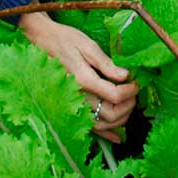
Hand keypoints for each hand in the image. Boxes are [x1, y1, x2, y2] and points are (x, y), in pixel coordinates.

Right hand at [19, 11, 138, 142]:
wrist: (40, 42)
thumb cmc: (65, 40)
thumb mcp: (87, 46)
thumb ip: (107, 64)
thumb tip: (126, 76)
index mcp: (83, 80)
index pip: (115, 95)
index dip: (131, 91)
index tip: (137, 83)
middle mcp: (77, 97)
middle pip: (111, 114)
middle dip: (129, 105)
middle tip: (135, 92)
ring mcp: (72, 105)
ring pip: (102, 125)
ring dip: (121, 118)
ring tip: (129, 104)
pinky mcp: (69, 108)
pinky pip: (89, 128)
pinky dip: (105, 134)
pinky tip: (117, 137)